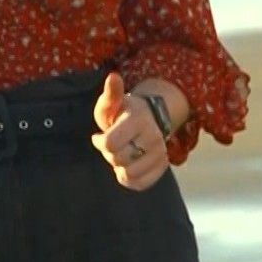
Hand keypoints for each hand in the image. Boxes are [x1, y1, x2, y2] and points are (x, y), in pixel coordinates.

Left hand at [90, 70, 168, 190]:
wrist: (148, 119)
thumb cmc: (122, 113)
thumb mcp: (112, 103)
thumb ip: (111, 93)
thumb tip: (113, 77)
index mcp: (139, 120)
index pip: (109, 144)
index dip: (99, 142)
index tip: (99, 136)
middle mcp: (154, 137)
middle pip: (118, 160)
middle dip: (109, 154)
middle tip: (113, 144)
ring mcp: (160, 153)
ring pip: (128, 174)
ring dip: (119, 167)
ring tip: (122, 153)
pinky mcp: (162, 167)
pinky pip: (139, 184)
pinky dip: (129, 179)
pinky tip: (128, 165)